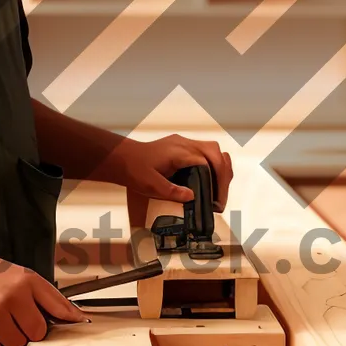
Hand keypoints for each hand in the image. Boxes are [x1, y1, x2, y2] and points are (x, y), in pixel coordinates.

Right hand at [0, 250, 89, 345]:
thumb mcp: (19, 274)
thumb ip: (45, 295)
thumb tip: (74, 317)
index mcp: (23, 282)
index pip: (57, 309)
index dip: (69, 320)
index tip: (82, 325)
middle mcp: (8, 299)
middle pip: (36, 333)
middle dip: (27, 328)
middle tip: (12, 314)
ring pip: (14, 344)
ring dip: (6, 335)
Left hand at [114, 134, 232, 221]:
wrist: (122, 158)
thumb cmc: (134, 170)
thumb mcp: (150, 185)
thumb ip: (171, 191)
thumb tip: (192, 197)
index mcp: (178, 151)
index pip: (207, 162)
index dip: (216, 182)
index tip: (217, 202)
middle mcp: (184, 144)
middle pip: (216, 153)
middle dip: (223, 175)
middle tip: (220, 199)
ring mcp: (184, 144)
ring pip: (213, 150)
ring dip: (220, 169)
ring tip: (219, 192)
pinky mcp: (183, 148)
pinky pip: (205, 153)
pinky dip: (212, 166)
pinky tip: (210, 183)